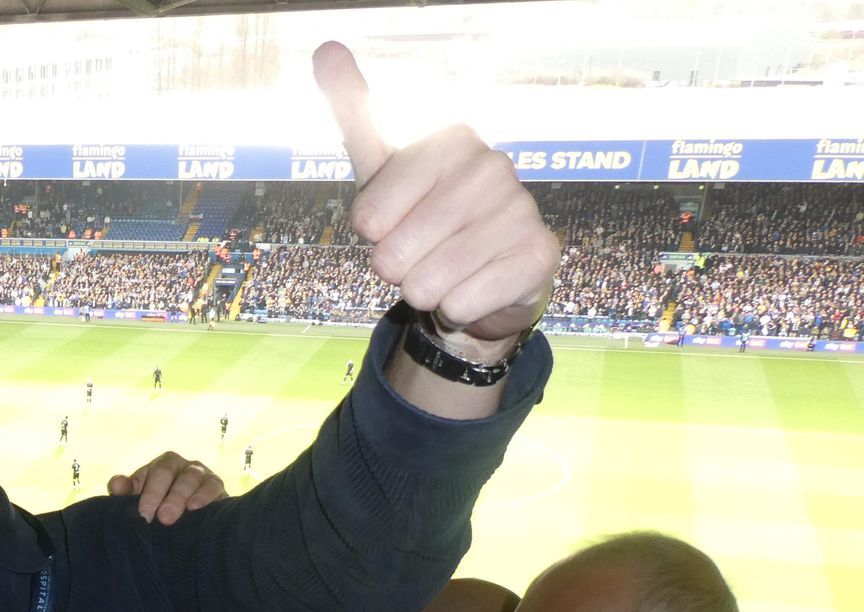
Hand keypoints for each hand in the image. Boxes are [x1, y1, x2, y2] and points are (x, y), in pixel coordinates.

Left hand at [107, 452, 224, 524]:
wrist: (191, 520)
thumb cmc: (160, 507)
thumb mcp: (140, 500)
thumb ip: (126, 492)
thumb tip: (115, 485)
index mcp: (162, 466)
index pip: (155, 471)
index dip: (149, 491)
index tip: (144, 513)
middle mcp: (181, 466)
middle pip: (170, 471)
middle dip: (163, 494)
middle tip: (160, 518)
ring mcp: (201, 474)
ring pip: (191, 477)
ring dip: (180, 497)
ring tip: (172, 517)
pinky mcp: (216, 486)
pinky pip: (212, 486)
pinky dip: (204, 496)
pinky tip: (195, 508)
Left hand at [314, 42, 559, 350]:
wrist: (488, 271)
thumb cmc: (426, 217)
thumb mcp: (384, 168)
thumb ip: (356, 113)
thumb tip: (326, 49)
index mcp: (450, 141)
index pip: (368, 217)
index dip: (373, 235)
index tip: (393, 223)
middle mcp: (491, 166)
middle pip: (393, 255)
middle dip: (396, 269)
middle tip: (420, 253)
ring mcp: (520, 209)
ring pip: (425, 284)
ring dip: (424, 291)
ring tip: (445, 270)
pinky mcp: (539, 254)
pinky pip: (461, 303)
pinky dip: (456, 307)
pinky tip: (475, 286)